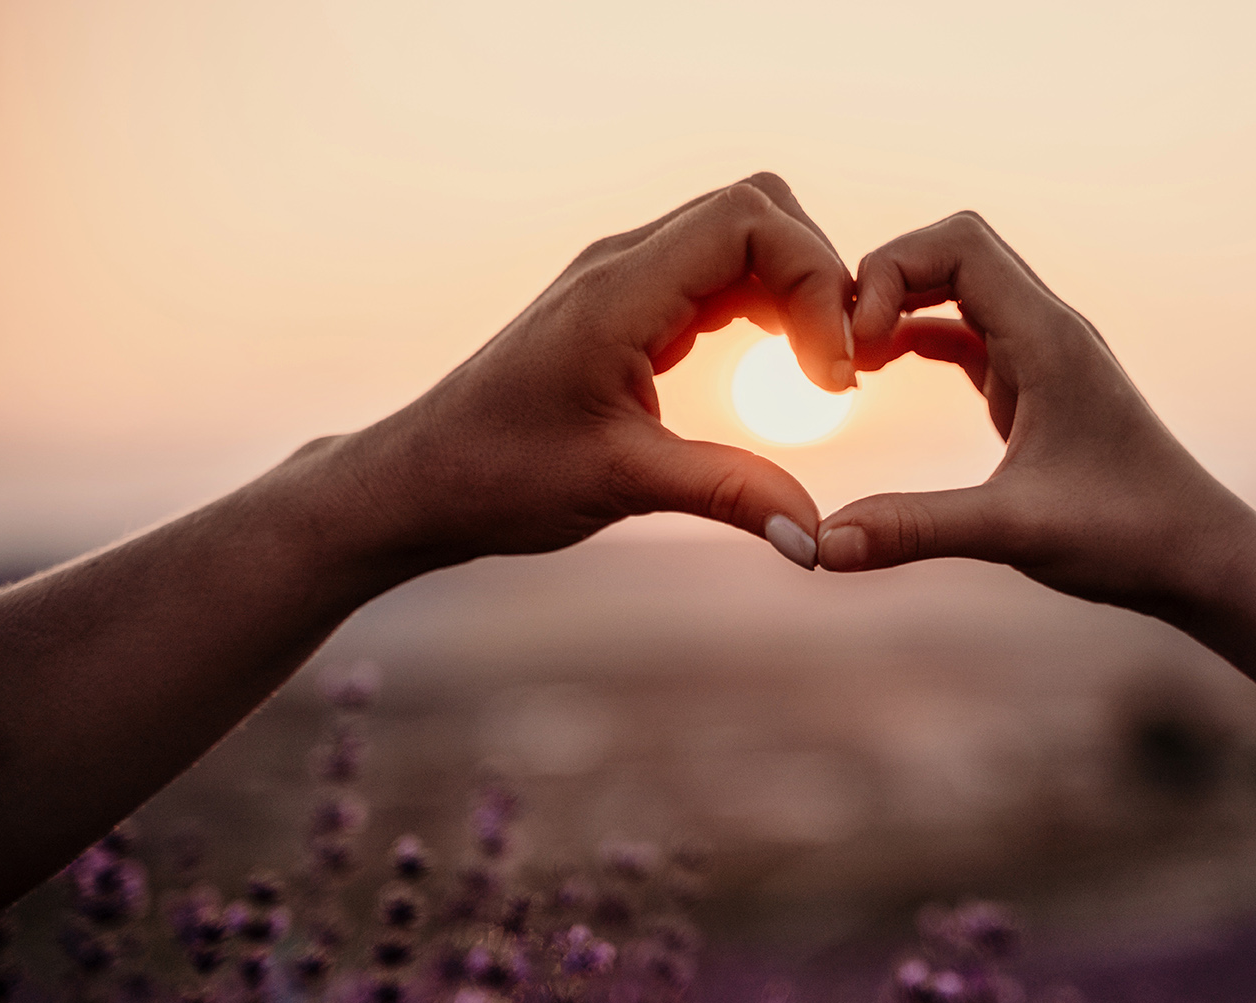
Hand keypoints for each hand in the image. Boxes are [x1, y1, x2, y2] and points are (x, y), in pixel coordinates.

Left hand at [328, 173, 854, 573]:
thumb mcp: (621, 485)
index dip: (813, 281)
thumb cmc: (498, 476)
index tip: (829, 376)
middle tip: (833, 369)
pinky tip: (777, 368)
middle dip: (816, 276)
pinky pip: (715, 275)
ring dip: (793, 290)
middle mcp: (622, 265)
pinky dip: (763, 307)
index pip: (749, 221)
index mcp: (618, 291)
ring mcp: (624, 280)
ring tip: (816, 372)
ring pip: (740, 236)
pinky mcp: (626, 309)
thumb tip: (816, 539)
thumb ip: (727, 495)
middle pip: (757, 209)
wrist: (422, 481)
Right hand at [816, 211, 1255, 613]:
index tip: (855, 342)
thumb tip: (824, 544)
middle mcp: (1049, 331)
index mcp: (1050, 339)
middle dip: (886, 279)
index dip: (891, 270)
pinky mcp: (1037, 388)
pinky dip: (919, 339)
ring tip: (850, 360)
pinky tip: (881, 373)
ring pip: (960, 289)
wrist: (1201, 558)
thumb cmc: (1129, 536)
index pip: (959, 243)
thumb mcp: (1013, 532)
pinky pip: (967, 334)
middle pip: (954, 250)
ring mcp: (1044, 357)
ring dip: (901, 306)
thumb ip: (916, 530)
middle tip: (839, 345)